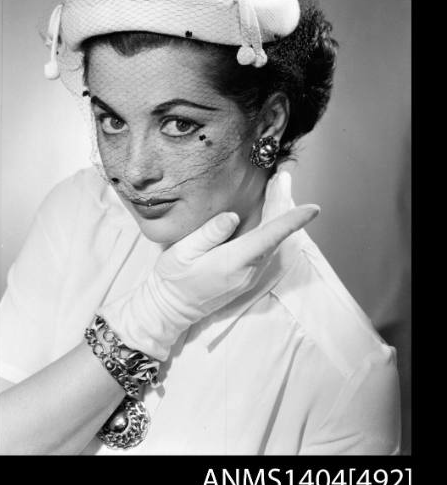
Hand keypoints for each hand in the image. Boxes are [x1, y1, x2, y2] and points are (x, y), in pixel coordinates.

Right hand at [99, 170, 318, 360]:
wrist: (171, 308)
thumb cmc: (173, 278)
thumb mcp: (181, 253)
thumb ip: (207, 234)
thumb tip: (232, 216)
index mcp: (233, 262)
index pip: (269, 237)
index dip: (292, 221)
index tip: (312, 208)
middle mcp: (248, 270)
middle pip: (275, 234)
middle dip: (282, 203)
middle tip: (283, 176)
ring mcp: (250, 275)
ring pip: (273, 240)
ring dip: (278, 213)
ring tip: (278, 186)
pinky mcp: (248, 275)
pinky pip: (267, 246)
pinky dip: (272, 226)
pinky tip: (269, 211)